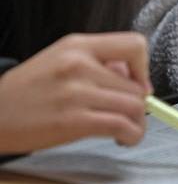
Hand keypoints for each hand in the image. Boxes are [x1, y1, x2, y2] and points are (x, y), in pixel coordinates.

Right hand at [0, 32, 151, 152]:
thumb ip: (99, 63)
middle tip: (129, 115)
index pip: (134, 45)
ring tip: (127, 128)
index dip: (143, 67)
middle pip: (138, 85)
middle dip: (139, 104)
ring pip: (135, 106)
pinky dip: (132, 135)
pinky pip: (122, 126)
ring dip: (138, 123)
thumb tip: (136, 78)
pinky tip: (123, 138)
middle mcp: (79, 64)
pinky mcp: (74, 121)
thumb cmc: (28, 90)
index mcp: (78, 45)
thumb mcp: (60, 60)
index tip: (138, 83)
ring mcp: (76, 93)